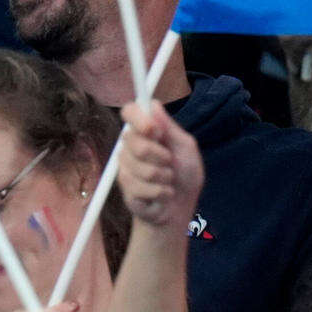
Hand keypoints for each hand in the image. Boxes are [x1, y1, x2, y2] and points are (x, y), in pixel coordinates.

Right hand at [116, 103, 204, 231]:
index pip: (130, 112)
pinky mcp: (126, 189)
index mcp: (146, 132)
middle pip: (133, 140)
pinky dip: (161, 192)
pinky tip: (163, 194)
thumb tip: (154, 104)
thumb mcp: (186, 147)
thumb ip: (170, 128)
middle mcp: (131, 146)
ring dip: (164, 177)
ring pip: (141, 167)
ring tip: (167, 181)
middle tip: (170, 162)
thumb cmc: (185, 175)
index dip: (138, 118)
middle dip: (160, 155)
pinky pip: (142, 187)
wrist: (180, 208)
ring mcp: (125, 167)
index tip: (154, 129)